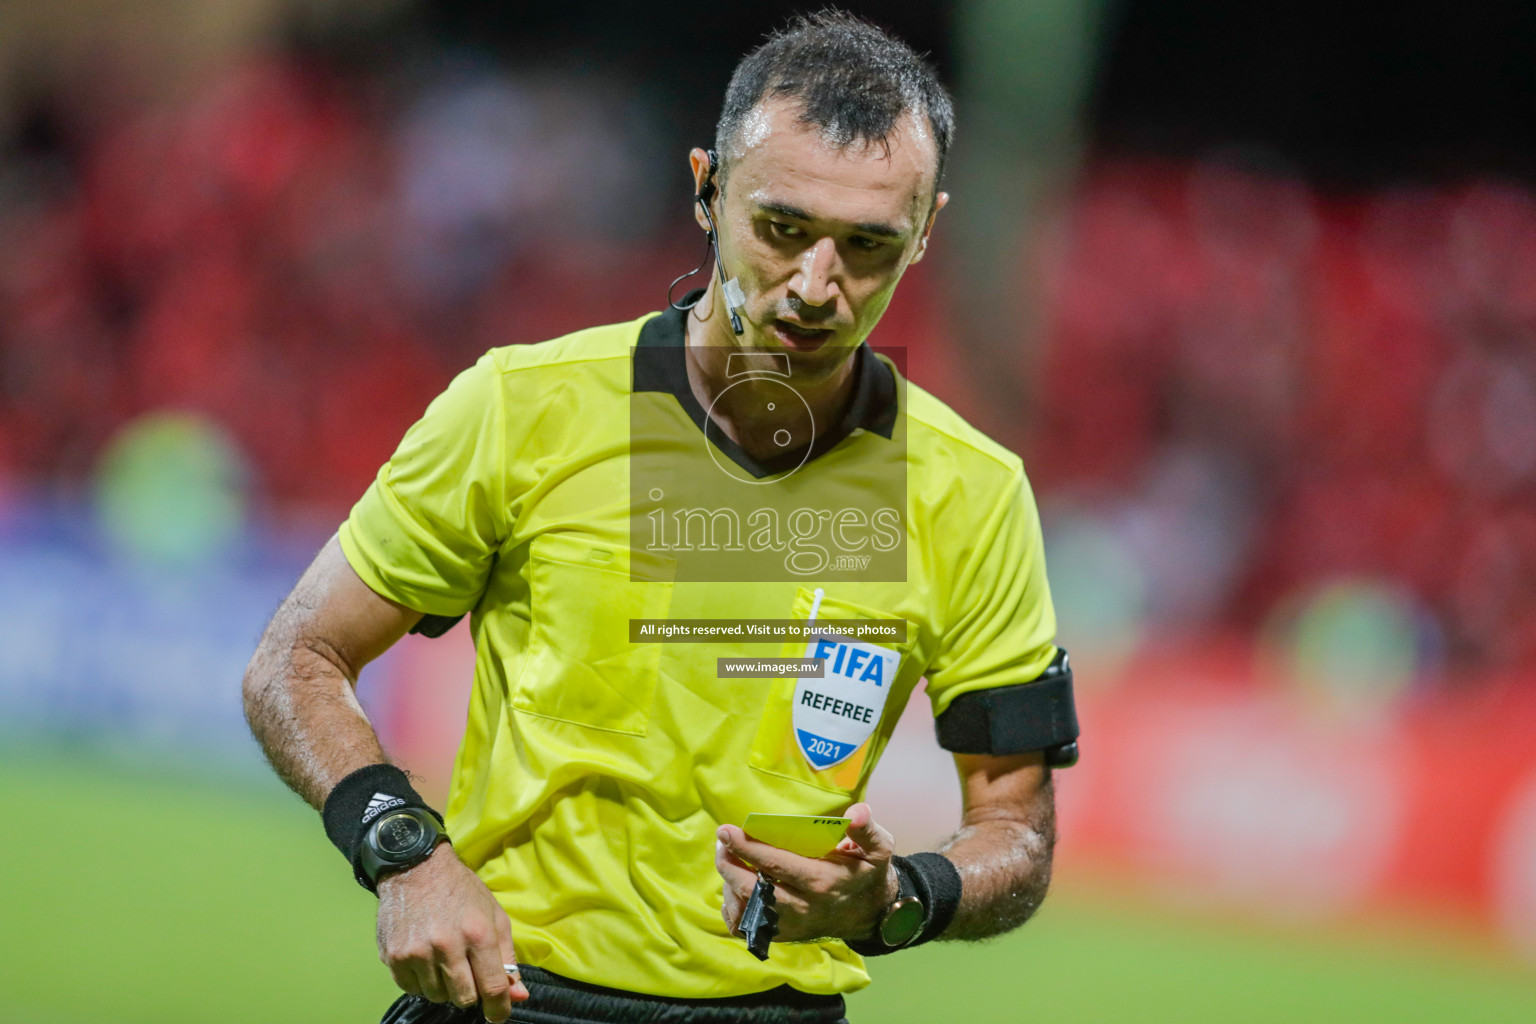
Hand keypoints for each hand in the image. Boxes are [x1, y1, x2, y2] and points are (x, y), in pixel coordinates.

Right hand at [376, 842, 530, 1022]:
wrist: (415, 867)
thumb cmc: (462, 891)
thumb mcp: (494, 916)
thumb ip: (507, 958)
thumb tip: (518, 995)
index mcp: (477, 933)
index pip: (492, 987)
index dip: (499, 1008)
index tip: (499, 1015)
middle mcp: (446, 945)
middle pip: (464, 998)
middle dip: (471, 992)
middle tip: (468, 972)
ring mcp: (416, 952)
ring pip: (437, 996)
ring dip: (445, 986)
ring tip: (444, 959)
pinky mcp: (393, 956)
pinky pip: (412, 989)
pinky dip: (422, 982)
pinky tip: (426, 959)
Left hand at [715, 803, 899, 944]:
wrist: (870, 913)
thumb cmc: (867, 872)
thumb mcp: (877, 848)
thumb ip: (866, 829)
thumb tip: (856, 811)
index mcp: (821, 882)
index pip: (776, 865)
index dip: (748, 847)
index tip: (726, 830)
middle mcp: (803, 907)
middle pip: (752, 889)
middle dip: (729, 863)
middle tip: (722, 840)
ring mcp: (790, 925)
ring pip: (745, 909)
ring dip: (729, 882)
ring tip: (727, 857)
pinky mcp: (782, 934)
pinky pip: (746, 927)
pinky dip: (732, 906)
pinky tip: (734, 885)